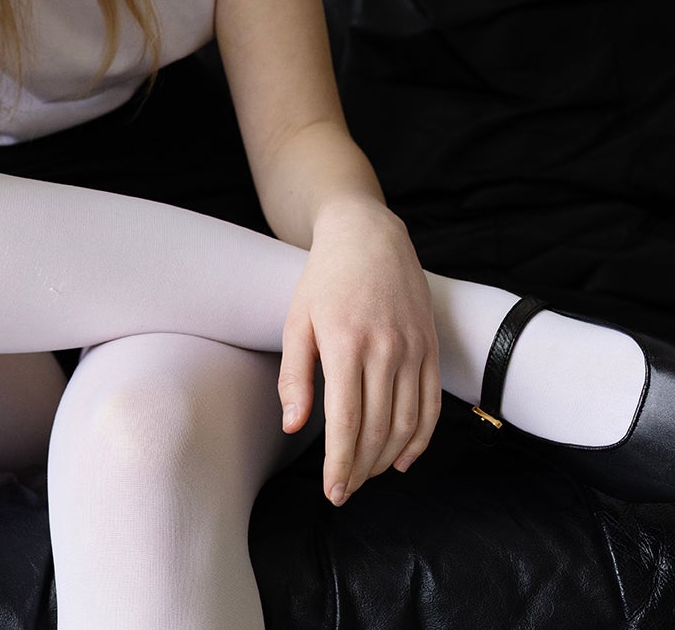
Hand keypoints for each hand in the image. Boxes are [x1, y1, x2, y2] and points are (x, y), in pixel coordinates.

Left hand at [276, 200, 441, 506]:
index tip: (333, 491)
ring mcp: (414, 347)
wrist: (369, 235)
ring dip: (387, 459)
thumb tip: (294, 426)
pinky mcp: (431, 347)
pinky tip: (402, 459)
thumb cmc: (325, 279)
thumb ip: (294, 376)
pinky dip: (420, 440)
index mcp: (346, 341)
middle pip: (378, 429)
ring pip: (407, 423)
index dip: (340, 463)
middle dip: (361, 468)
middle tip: (345, 490)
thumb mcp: (298, 320)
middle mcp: (386, 347)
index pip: (347, 421)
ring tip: (366, 475)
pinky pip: (432, 405)